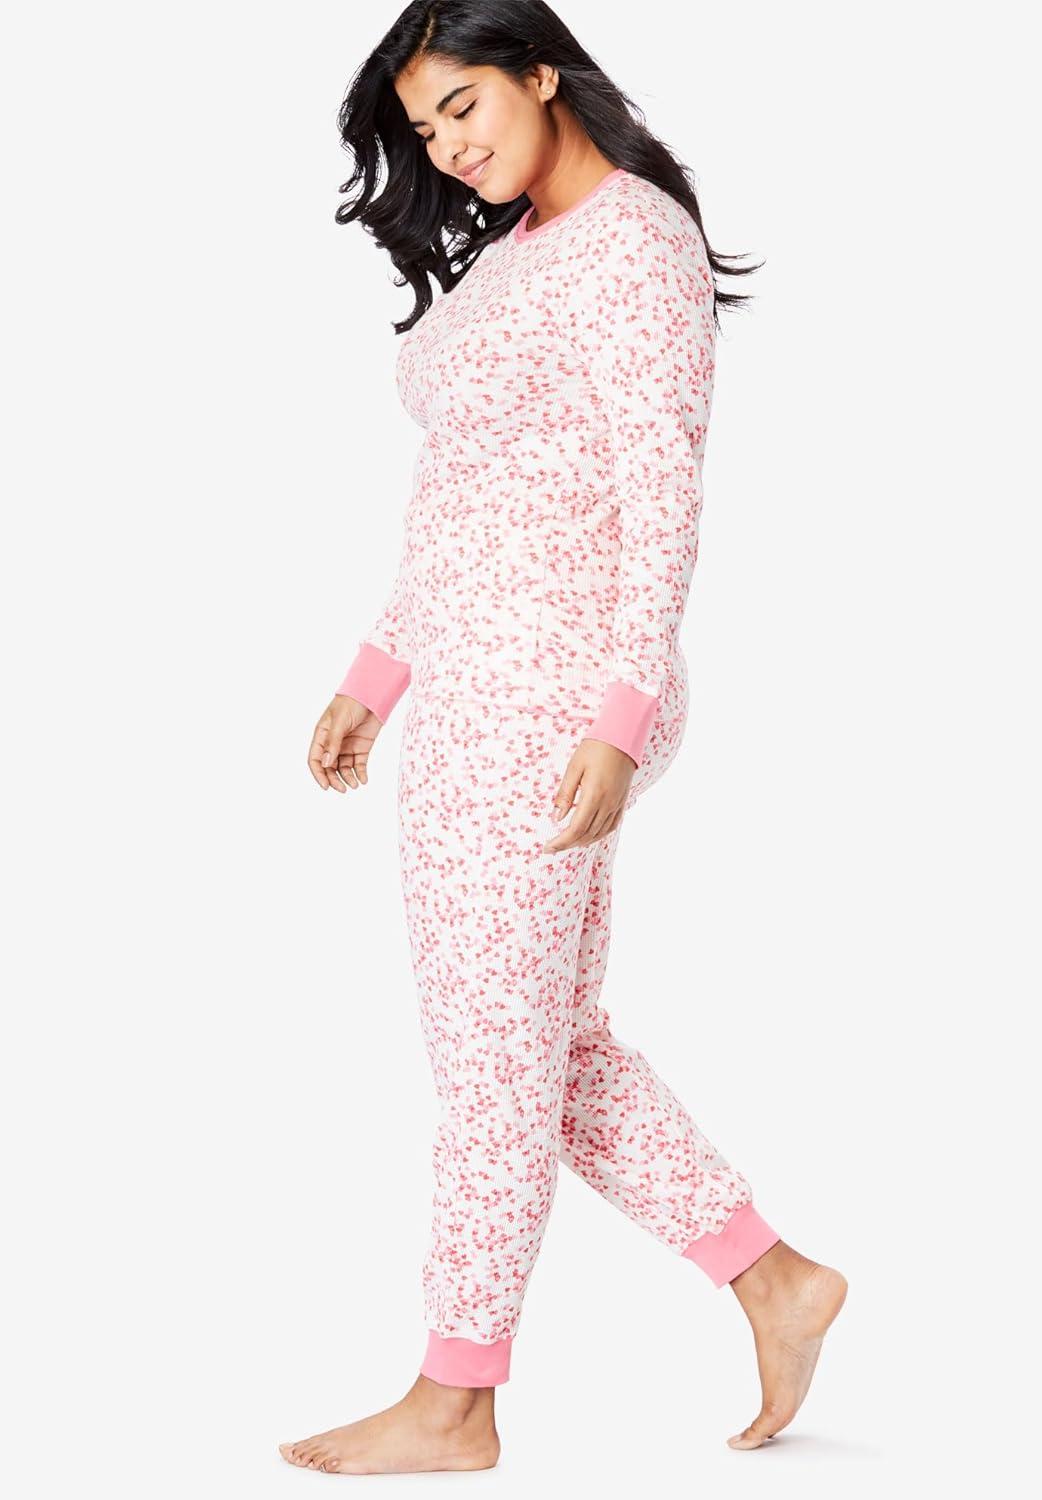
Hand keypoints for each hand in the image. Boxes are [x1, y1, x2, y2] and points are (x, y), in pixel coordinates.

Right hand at [308, 695, 383, 791]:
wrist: (372, 694)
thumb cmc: (351, 703)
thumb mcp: (339, 722)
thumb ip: (333, 742)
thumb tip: (326, 764)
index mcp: (322, 736)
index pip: (315, 759)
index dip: (319, 774)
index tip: (326, 786)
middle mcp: (333, 743)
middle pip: (329, 767)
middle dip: (334, 779)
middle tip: (343, 789)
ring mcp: (347, 746)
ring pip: (344, 768)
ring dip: (348, 778)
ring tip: (355, 785)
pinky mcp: (361, 747)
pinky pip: (359, 764)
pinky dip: (360, 773)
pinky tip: (363, 780)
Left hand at [543, 738, 635, 852]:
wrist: (623, 737)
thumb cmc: (595, 748)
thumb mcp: (574, 767)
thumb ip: (565, 794)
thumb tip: (556, 817)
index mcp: (594, 795)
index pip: (576, 829)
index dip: (561, 842)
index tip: (548, 847)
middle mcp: (608, 803)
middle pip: (587, 834)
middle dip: (568, 844)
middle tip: (552, 847)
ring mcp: (617, 803)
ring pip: (599, 833)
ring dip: (582, 842)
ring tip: (567, 843)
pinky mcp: (622, 801)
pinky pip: (611, 826)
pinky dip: (598, 835)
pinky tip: (588, 835)